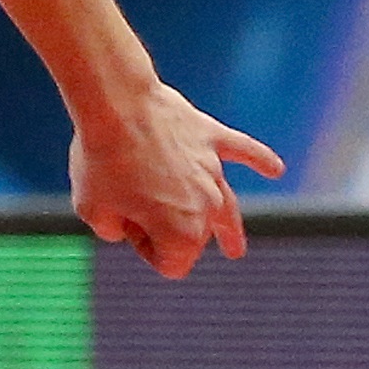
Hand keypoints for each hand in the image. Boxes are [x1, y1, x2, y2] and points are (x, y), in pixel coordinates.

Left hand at [71, 84, 280, 276]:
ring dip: (230, 228)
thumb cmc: (101, 161)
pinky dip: (260, 159)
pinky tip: (276, 169)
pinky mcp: (211, 137)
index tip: (124, 225)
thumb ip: (113, 229)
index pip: (171, 263)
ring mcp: (212, 170)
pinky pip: (244, 150)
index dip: (143, 249)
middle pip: (197, 237)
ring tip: (236, 250)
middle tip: (137, 212)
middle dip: (171, 234)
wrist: (117, 105)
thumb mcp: (92, 211)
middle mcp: (206, 205)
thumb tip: (127, 223)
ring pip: (226, 206)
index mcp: (181, 232)